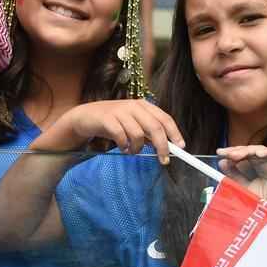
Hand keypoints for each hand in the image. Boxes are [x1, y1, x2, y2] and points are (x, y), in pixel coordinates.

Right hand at [53, 100, 183, 162]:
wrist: (86, 117)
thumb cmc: (114, 122)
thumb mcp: (134, 125)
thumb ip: (148, 133)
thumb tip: (167, 147)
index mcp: (143, 105)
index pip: (164, 118)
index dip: (174, 133)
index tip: (181, 147)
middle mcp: (133, 106)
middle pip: (155, 127)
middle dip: (162, 146)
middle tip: (163, 160)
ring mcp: (120, 111)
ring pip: (138, 134)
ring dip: (137, 148)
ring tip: (132, 151)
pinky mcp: (107, 119)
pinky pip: (121, 136)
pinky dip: (124, 146)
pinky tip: (122, 148)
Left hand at [217, 145, 266, 215]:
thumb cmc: (263, 209)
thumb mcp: (243, 189)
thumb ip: (234, 175)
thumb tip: (223, 161)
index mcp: (259, 171)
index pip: (245, 157)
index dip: (233, 153)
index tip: (220, 153)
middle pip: (252, 152)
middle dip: (238, 151)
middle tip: (226, 153)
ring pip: (262, 150)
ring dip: (248, 150)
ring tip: (237, 155)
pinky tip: (258, 155)